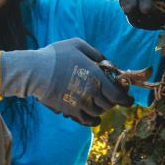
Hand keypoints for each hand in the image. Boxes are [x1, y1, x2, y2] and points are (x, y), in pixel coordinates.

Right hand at [0, 38, 133, 125]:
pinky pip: (87, 120)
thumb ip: (96, 54)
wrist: (34, 72)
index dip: (126, 99)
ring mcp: (81, 103)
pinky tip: (94, 117)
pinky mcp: (70, 111)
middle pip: (110, 104)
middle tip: (112, 96)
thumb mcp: (78, 45)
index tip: (129, 99)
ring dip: (102, 108)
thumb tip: (108, 64)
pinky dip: (93, 119)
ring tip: (99, 101)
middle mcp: (91, 92)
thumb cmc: (55, 56)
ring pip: (99, 112)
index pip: (118, 94)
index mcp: (96, 76)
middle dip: (113, 100)